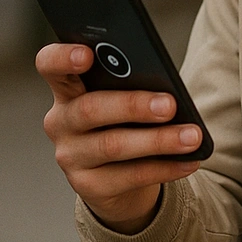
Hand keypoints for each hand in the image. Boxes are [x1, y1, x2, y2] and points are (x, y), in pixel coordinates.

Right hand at [36, 43, 202, 233]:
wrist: (119, 174)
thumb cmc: (126, 120)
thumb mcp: (125, 96)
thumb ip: (133, 84)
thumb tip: (167, 88)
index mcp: (67, 87)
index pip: (50, 66)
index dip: (63, 58)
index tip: (87, 54)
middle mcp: (61, 121)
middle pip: (90, 109)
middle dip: (133, 105)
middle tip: (169, 105)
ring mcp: (70, 156)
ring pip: (113, 145)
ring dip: (158, 140)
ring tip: (192, 136)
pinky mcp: (87, 186)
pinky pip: (129, 176)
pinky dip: (165, 167)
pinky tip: (189, 161)